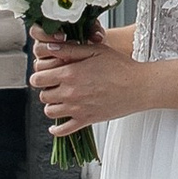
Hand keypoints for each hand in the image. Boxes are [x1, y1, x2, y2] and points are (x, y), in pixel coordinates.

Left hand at [27, 27, 146, 134]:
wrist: (139, 86)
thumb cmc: (120, 66)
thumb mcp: (94, 50)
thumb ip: (69, 49)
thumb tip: (48, 47)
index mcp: (70, 74)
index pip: (38, 78)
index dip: (40, 75)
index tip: (45, 74)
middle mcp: (70, 93)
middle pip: (42, 95)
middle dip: (46, 89)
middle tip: (54, 85)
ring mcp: (77, 109)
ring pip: (50, 112)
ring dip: (52, 105)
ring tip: (60, 99)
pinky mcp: (86, 120)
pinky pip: (63, 131)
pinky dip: (57, 130)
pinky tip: (56, 126)